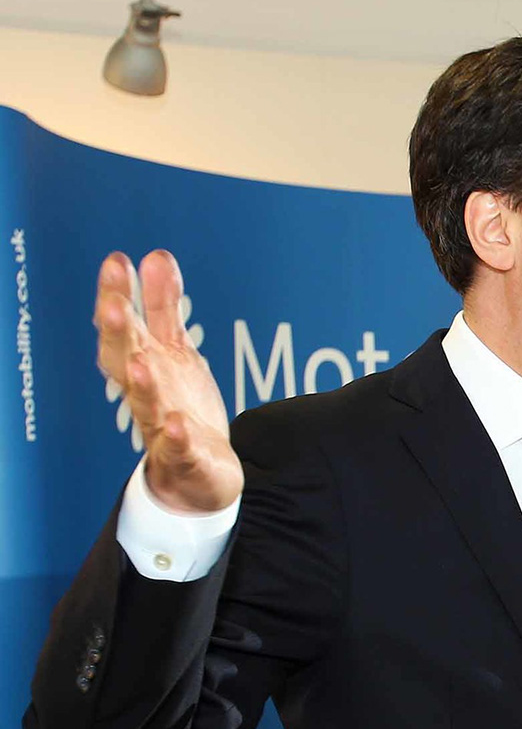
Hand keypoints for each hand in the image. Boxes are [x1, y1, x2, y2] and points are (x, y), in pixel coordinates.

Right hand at [95, 251, 242, 512]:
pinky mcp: (184, 458)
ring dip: (142, 385)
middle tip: (114, 304)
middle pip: (124, 362)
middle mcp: (145, 393)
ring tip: (141, 363)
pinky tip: (178, 425)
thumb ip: (163, 306)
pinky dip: (177, 439)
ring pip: (146, 405)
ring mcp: (161, 427)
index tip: (117, 262)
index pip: (123, 328)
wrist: (199, 473)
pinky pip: (178, 449)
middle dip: (118, 334)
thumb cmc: (180, 406)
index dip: (117, 296)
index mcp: (141, 363)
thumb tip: (155, 256)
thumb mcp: (174, 350)